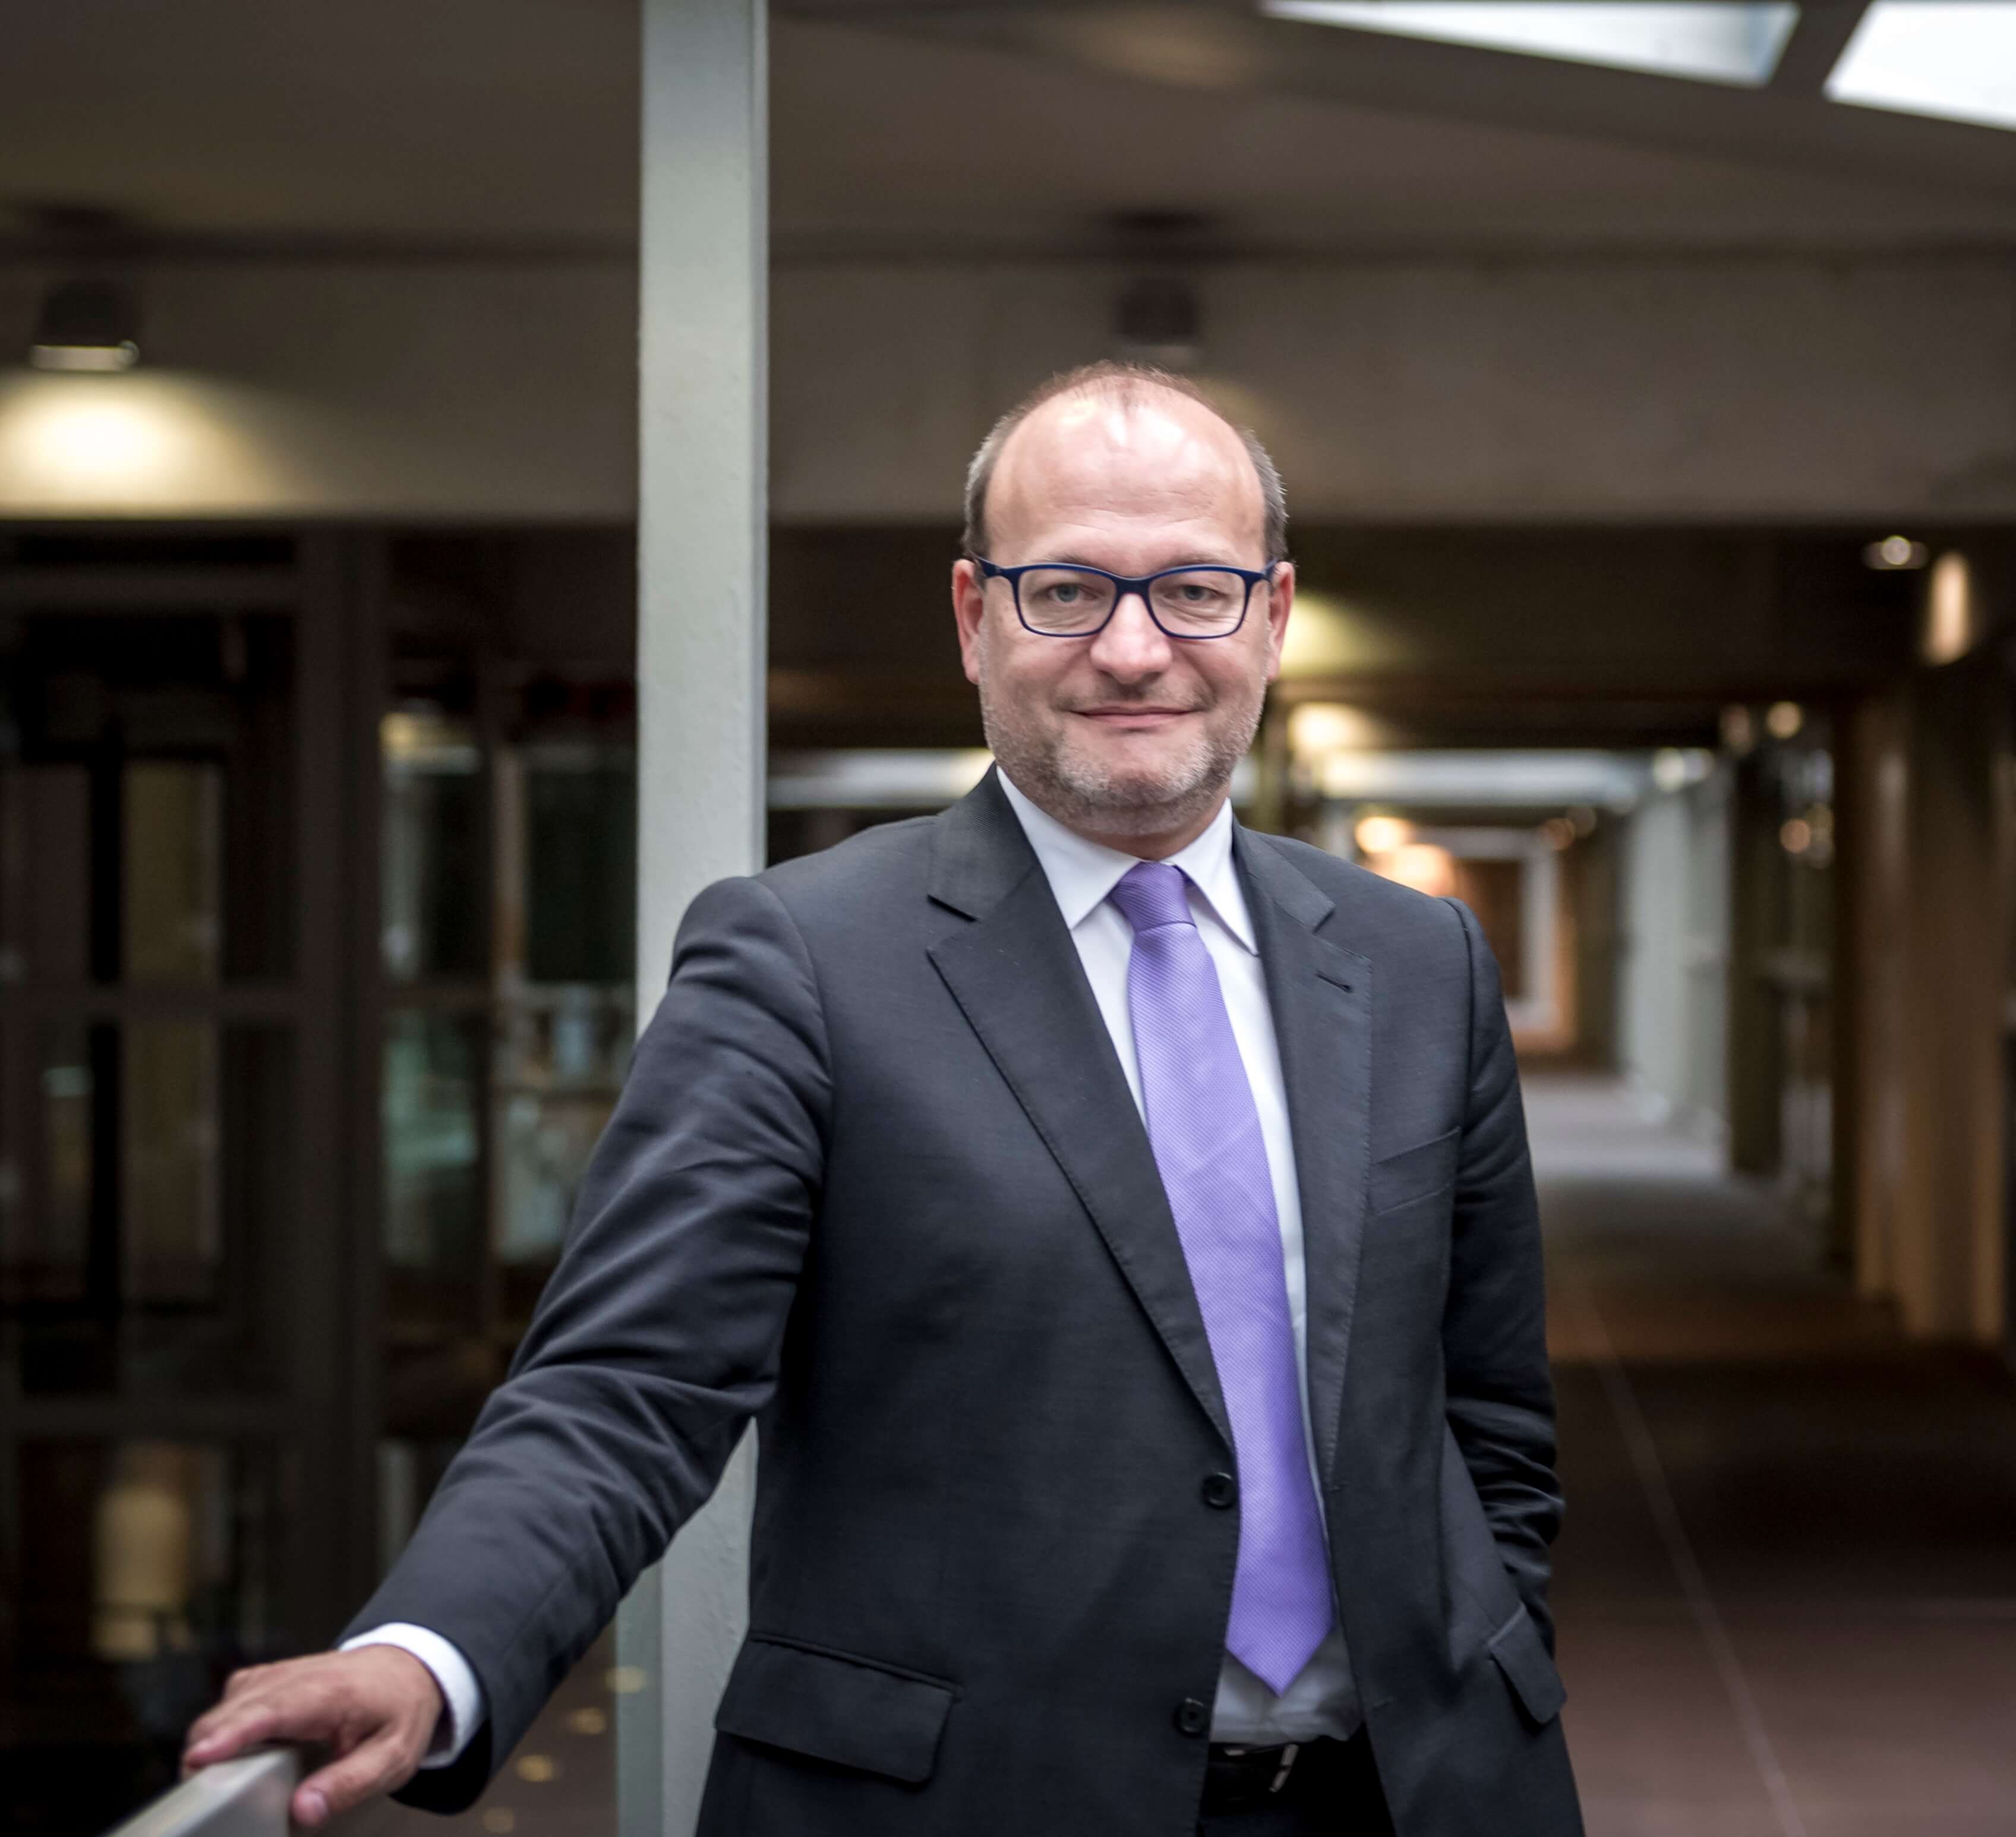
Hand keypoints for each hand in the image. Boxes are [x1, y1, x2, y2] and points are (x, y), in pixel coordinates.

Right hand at [181, 1646, 446, 1826]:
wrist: (409, 1669)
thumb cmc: (399, 1712)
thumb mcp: (392, 1757)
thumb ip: (348, 1784)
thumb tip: (302, 1811)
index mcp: (328, 1693)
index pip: (271, 1710)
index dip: (232, 1734)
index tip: (200, 1757)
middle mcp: (296, 1677)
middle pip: (234, 1710)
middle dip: (206, 1749)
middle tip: (202, 1798)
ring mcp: (278, 1675)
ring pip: (225, 1705)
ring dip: (210, 1742)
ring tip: (212, 1785)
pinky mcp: (266, 1681)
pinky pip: (231, 1702)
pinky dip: (221, 1730)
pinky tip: (230, 1757)